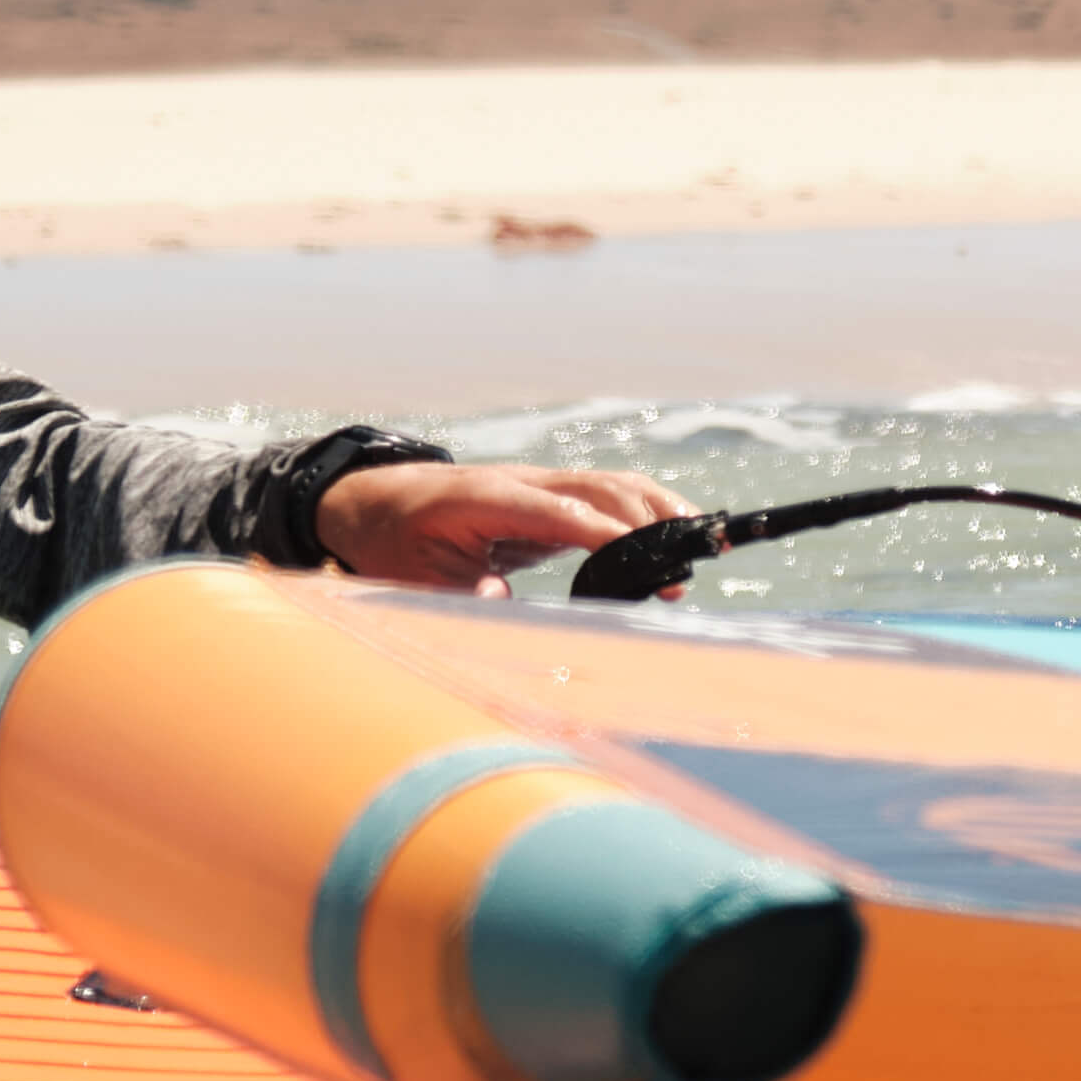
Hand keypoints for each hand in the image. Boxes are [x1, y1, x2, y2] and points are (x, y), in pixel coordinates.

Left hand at [319, 460, 695, 597]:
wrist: (380, 502)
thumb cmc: (394, 541)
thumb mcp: (409, 575)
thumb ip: (454, 589)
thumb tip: (497, 599)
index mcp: (483, 497)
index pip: (553, 509)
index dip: (599, 530)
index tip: (639, 554)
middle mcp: (522, 482)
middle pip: (597, 489)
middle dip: (644, 523)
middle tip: (681, 569)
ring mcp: (541, 484)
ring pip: (612, 484)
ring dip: (658, 510)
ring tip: (700, 544)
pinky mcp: (554, 498)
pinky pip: (609, 495)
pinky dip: (647, 510)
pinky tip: (677, 535)